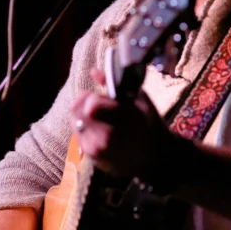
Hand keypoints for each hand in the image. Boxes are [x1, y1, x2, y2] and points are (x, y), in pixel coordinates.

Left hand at [70, 68, 176, 183]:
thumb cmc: (151, 125)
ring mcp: (95, 149)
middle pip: (77, 110)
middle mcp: (103, 137)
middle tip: (99, 105)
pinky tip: (99, 128)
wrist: (155, 157)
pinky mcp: (90, 156)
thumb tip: (94, 71)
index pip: (90, 102)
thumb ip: (115, 85)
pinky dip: (86, 127)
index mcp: (120, 120)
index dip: (93, 96)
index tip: (101, 97)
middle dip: (85, 103)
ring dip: (84, 115)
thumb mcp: (141, 100)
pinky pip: (79, 134)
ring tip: (100, 117)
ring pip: (75, 121)